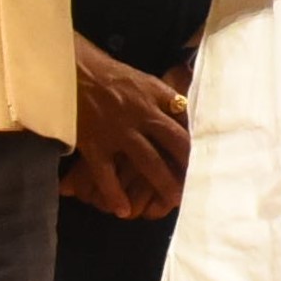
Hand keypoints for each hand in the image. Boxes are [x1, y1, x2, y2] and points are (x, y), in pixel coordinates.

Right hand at [63, 44, 189, 218]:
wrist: (71, 70)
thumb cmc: (109, 74)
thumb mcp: (144, 79)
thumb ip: (164, 96)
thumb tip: (187, 108)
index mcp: (155, 95)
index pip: (184, 118)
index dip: (197, 137)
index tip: (209, 153)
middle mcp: (141, 114)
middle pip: (173, 142)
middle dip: (188, 163)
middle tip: (199, 182)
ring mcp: (118, 130)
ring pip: (147, 161)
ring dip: (163, 182)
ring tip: (174, 199)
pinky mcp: (94, 143)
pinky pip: (106, 173)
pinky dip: (115, 193)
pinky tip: (124, 210)